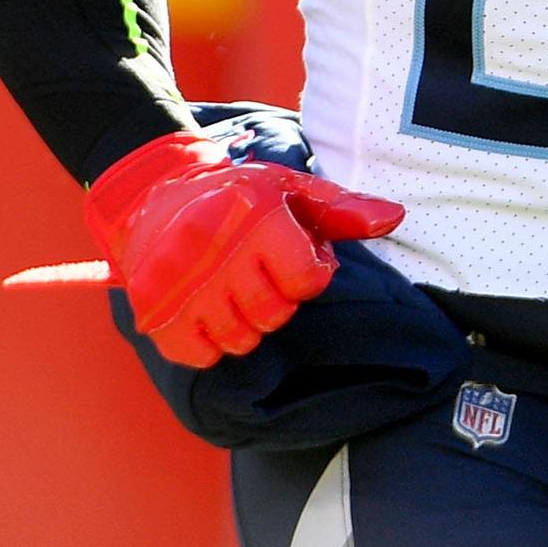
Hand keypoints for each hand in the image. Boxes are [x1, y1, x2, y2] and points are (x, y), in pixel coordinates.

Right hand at [86, 131, 402, 367]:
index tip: (289, 256)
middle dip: (275, 300)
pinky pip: (201, 356)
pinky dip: (209, 343)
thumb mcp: (289, 189)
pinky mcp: (153, 312)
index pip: (308, 280)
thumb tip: (394, 217)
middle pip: (274, 315)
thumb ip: (342, 208)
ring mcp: (180, 284)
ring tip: (231, 290)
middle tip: (256, 274)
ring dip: (244, 324)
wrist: (153, 195)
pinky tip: (205, 310)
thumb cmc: (236, 196)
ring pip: (240, 341)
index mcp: (254, 215)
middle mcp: (213, 248)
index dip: (308, 274)